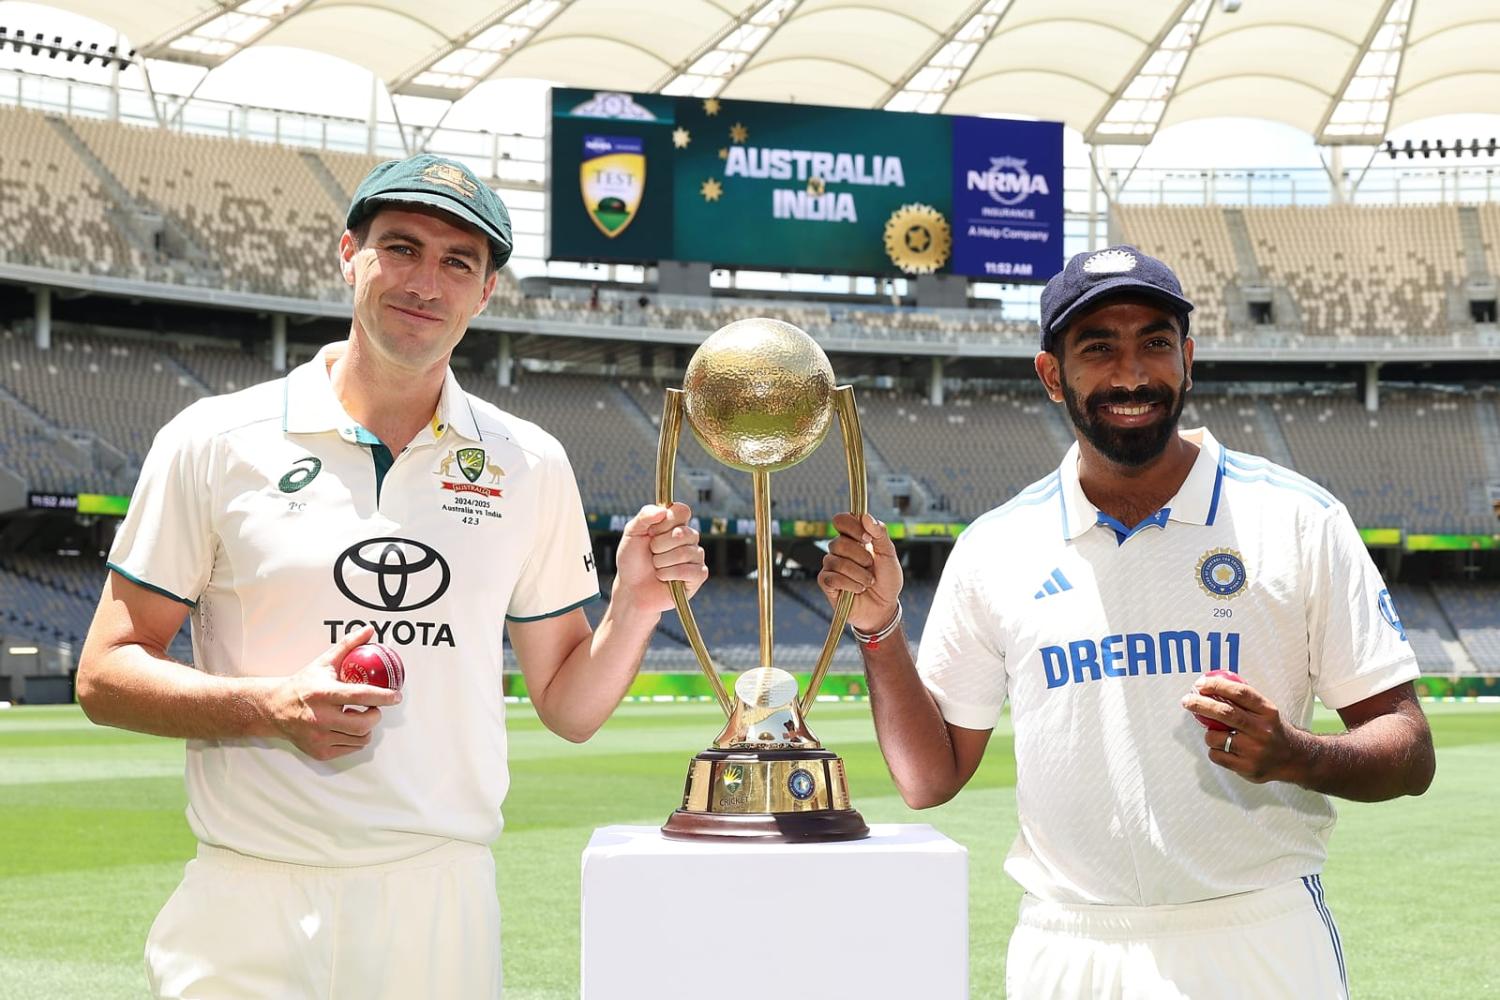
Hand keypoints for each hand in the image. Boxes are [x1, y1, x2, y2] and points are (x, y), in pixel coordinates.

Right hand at [263, 625, 402, 760]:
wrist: (275, 708)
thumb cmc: (302, 686)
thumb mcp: (324, 663)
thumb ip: (348, 646)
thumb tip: (368, 631)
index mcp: (323, 694)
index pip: (360, 695)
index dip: (383, 696)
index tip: (396, 696)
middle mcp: (320, 718)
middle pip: (363, 724)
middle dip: (375, 715)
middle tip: (374, 708)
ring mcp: (319, 737)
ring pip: (360, 739)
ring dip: (366, 728)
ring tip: (359, 716)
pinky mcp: (319, 751)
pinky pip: (350, 748)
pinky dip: (354, 739)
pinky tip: (347, 727)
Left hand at [613, 502, 707, 615]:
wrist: (631, 589)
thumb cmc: (632, 561)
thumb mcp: (632, 533)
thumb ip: (644, 516)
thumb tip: (663, 510)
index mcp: (675, 524)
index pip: (683, 511)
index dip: (666, 521)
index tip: (651, 531)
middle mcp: (689, 538)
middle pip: (682, 533)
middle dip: (659, 545)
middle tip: (651, 552)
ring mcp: (696, 556)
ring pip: (685, 552)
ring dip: (662, 562)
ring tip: (656, 567)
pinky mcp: (699, 575)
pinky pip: (691, 570)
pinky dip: (670, 574)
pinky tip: (663, 577)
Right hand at [817, 512, 902, 632]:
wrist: (884, 607)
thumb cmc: (887, 580)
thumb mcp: (889, 555)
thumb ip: (880, 534)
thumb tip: (866, 516)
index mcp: (853, 538)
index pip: (841, 520)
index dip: (851, 526)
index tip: (867, 538)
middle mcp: (839, 550)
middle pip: (838, 543)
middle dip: (860, 556)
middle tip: (871, 565)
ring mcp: (831, 566)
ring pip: (836, 562)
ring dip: (858, 574)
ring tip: (868, 582)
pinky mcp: (827, 583)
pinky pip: (831, 578)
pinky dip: (849, 584)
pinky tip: (858, 589)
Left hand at [1181, 674, 1310, 782]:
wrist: (1295, 759)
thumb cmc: (1273, 730)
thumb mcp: (1266, 711)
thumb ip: (1243, 701)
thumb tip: (1209, 687)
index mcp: (1268, 712)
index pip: (1239, 693)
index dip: (1217, 686)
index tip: (1200, 684)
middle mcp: (1262, 730)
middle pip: (1225, 713)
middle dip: (1201, 704)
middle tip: (1187, 701)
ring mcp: (1255, 751)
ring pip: (1215, 737)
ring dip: (1209, 734)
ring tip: (1217, 734)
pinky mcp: (1247, 768)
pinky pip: (1216, 755)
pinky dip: (1214, 750)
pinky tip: (1224, 749)